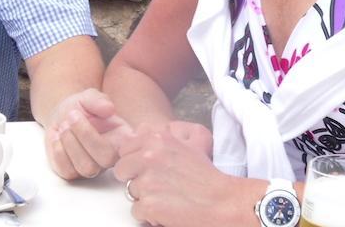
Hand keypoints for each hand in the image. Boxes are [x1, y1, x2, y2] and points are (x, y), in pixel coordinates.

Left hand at [45, 88, 132, 179]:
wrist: (61, 115)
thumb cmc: (81, 107)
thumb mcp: (89, 97)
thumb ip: (98, 101)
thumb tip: (109, 109)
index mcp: (122, 138)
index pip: (129, 147)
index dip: (122, 142)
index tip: (103, 118)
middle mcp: (110, 157)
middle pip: (106, 158)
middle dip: (85, 134)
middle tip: (72, 115)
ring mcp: (92, 167)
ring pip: (86, 168)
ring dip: (70, 143)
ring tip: (64, 125)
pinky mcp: (73, 173)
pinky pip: (67, 171)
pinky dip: (59, 151)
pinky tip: (58, 138)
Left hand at [114, 123, 241, 226]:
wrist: (223, 202)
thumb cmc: (206, 177)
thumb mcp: (185, 145)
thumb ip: (158, 137)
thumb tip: (137, 130)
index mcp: (157, 139)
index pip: (124, 149)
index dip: (134, 162)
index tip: (148, 169)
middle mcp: (149, 156)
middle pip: (122, 170)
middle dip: (135, 179)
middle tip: (158, 185)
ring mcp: (147, 180)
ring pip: (130, 192)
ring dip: (145, 197)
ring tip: (167, 196)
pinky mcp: (149, 204)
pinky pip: (136, 211)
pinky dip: (150, 214)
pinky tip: (167, 209)